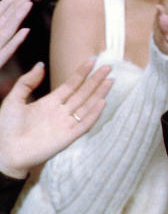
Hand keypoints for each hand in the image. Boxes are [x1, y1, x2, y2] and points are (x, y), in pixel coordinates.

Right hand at [0, 0, 33, 67]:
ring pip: (4, 31)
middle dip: (15, 4)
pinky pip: (5, 52)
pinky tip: (26, 31)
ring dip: (16, 17)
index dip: (9, 2)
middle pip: (2, 19)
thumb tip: (16, 27)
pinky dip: (15, 41)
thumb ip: (3, 38)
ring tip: (29, 4)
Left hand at [0, 58, 112, 177]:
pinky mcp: (68, 137)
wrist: (4, 152)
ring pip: (87, 106)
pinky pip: (84, 124)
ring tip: (110, 81)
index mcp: (49, 103)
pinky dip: (94, 114)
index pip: (70, 85)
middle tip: (108, 67)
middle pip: (83, 93)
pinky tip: (102, 102)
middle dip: (95, 80)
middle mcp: (61, 112)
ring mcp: (65, 124)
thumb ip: (26, 82)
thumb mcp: (13, 100)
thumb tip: (41, 64)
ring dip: (99, 94)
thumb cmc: (6, 128)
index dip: (81, 73)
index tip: (91, 61)